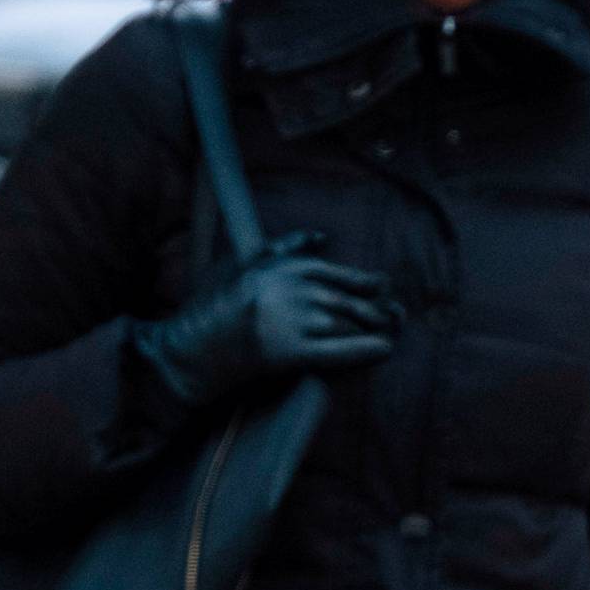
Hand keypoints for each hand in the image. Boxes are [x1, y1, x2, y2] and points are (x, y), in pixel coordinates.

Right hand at [132, 232, 396, 417]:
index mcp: (277, 266)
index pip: (334, 271)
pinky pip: (338, 351)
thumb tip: (323, 236)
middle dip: (379, 308)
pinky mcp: (289, 353)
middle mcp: (287, 290)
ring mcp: (289, 321)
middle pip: (347, 299)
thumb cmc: (215, 305)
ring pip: (346, 323)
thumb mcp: (243, 263)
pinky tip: (385, 349)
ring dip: (377, 329)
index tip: (384, 287)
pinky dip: (366, 350)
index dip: (365, 281)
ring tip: (394, 332)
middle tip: (398, 315)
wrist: (191, 350)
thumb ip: (284, 247)